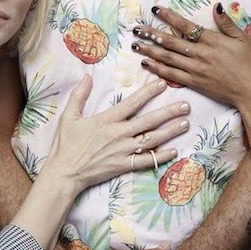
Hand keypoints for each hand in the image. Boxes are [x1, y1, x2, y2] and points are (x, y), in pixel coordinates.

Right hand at [45, 76, 189, 192]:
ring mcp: (123, 151)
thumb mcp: (68, 116)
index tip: (162, 84)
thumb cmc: (65, 145)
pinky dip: (160, 156)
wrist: (64, 173)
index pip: (132, 103)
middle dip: (169, 112)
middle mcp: (118, 134)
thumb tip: (87, 76)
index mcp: (106, 120)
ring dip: (170, 132)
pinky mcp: (123, 166)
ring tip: (185, 124)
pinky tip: (174, 150)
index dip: (148, 92)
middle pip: (148, 121)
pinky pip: (146, 161)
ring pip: (152, 140)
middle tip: (186, 106)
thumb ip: (79, 95)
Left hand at [132, 4, 250, 109]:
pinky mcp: (194, 83)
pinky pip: (171, 75)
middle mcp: (200, 55)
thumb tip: (216, 5)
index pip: (186, 26)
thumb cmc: (249, 64)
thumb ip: (227, 23)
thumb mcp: (242, 39)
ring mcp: (195, 70)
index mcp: (212, 41)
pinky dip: (158, 69)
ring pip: (168, 58)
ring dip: (150, 51)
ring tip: (135, 44)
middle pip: (171, 42)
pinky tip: (146, 63)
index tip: (156, 9)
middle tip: (136, 28)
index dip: (170, 17)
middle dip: (152, 34)